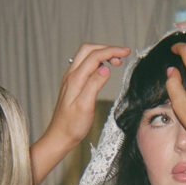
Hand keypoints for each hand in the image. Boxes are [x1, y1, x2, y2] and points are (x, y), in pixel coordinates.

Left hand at [31, 42, 128, 184]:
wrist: (60, 136)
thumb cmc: (72, 125)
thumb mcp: (85, 106)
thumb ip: (94, 84)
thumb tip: (105, 68)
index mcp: (75, 79)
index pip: (95, 56)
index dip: (112, 51)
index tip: (126, 52)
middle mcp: (71, 75)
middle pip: (88, 50)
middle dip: (107, 48)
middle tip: (123, 55)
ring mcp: (71, 79)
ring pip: (86, 56)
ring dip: (102, 54)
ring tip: (117, 62)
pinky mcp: (73, 84)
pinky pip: (84, 65)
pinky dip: (97, 62)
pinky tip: (105, 69)